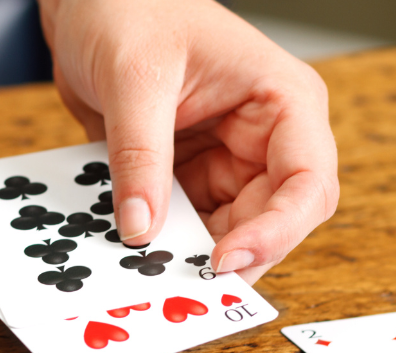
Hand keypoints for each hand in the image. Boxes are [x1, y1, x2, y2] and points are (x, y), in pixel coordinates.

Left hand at [39, 0, 338, 282]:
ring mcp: (222, 160)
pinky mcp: (183, 175)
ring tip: (149, 272)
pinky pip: (181, 222)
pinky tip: (132, 251)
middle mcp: (261, 138)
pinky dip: (160, 240)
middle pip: (269, 221)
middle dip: (227, 254)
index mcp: (281, 102)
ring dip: (189, 253)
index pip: (307, 183)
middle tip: (179, 282)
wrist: (88, 3)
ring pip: (224, 231)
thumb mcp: (134, 79)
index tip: (223, 261)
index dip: (275, 231)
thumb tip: (141, 229)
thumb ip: (139, 155)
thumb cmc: (129, 9)